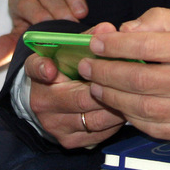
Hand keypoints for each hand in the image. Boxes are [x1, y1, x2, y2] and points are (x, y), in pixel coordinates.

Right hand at [28, 24, 124, 148]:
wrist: (49, 100)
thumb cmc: (63, 70)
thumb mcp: (68, 50)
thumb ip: (87, 38)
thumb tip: (108, 29)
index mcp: (38, 74)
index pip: (36, 69)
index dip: (43, 68)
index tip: (50, 69)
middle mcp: (42, 103)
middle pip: (79, 98)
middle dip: (108, 88)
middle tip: (130, 78)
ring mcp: (55, 125)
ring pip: (94, 119)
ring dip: (117, 106)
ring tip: (133, 94)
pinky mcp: (68, 141)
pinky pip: (99, 134)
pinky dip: (115, 122)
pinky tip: (125, 108)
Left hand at [78, 8, 169, 142]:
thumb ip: (159, 22)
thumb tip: (125, 32)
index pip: (144, 47)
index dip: (114, 47)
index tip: (95, 44)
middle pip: (139, 81)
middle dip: (105, 74)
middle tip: (87, 67)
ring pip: (143, 109)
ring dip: (114, 99)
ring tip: (98, 88)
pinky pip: (157, 129)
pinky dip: (134, 120)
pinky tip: (122, 108)